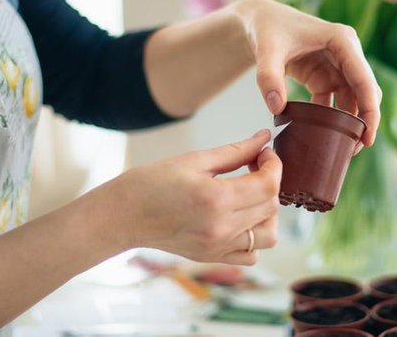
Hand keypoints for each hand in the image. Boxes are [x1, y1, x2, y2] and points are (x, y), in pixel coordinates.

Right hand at [100, 129, 280, 264]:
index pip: (268, 185)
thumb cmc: (151, 182)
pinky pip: (251, 254)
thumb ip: (235, 151)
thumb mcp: (194, 160)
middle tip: (254, 166)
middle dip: (271, 182)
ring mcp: (218, 247)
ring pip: (268, 235)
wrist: (123, 215)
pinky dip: (254, 237)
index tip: (264, 153)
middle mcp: (221, 228)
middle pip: (271, 207)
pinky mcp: (212, 257)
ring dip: (268, 212)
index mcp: (216, 199)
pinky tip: (240, 218)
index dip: (274, 165)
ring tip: (250, 195)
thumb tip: (264, 138)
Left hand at [234, 0, 381, 147]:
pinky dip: (333, 119)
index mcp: (341, 40)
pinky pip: (336, 101)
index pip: (363, 78)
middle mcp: (346, 52)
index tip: (368, 136)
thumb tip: (278, 108)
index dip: (370, 109)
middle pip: (365, 91)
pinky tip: (324, 137)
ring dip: (350, 122)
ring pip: (354, 99)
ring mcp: (338, 65)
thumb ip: (268, 78)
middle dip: (365, 120)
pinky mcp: (326, 75)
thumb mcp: (265, 51)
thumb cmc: (266, 29)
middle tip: (357, 149)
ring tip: (343, 149)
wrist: (258, 22)